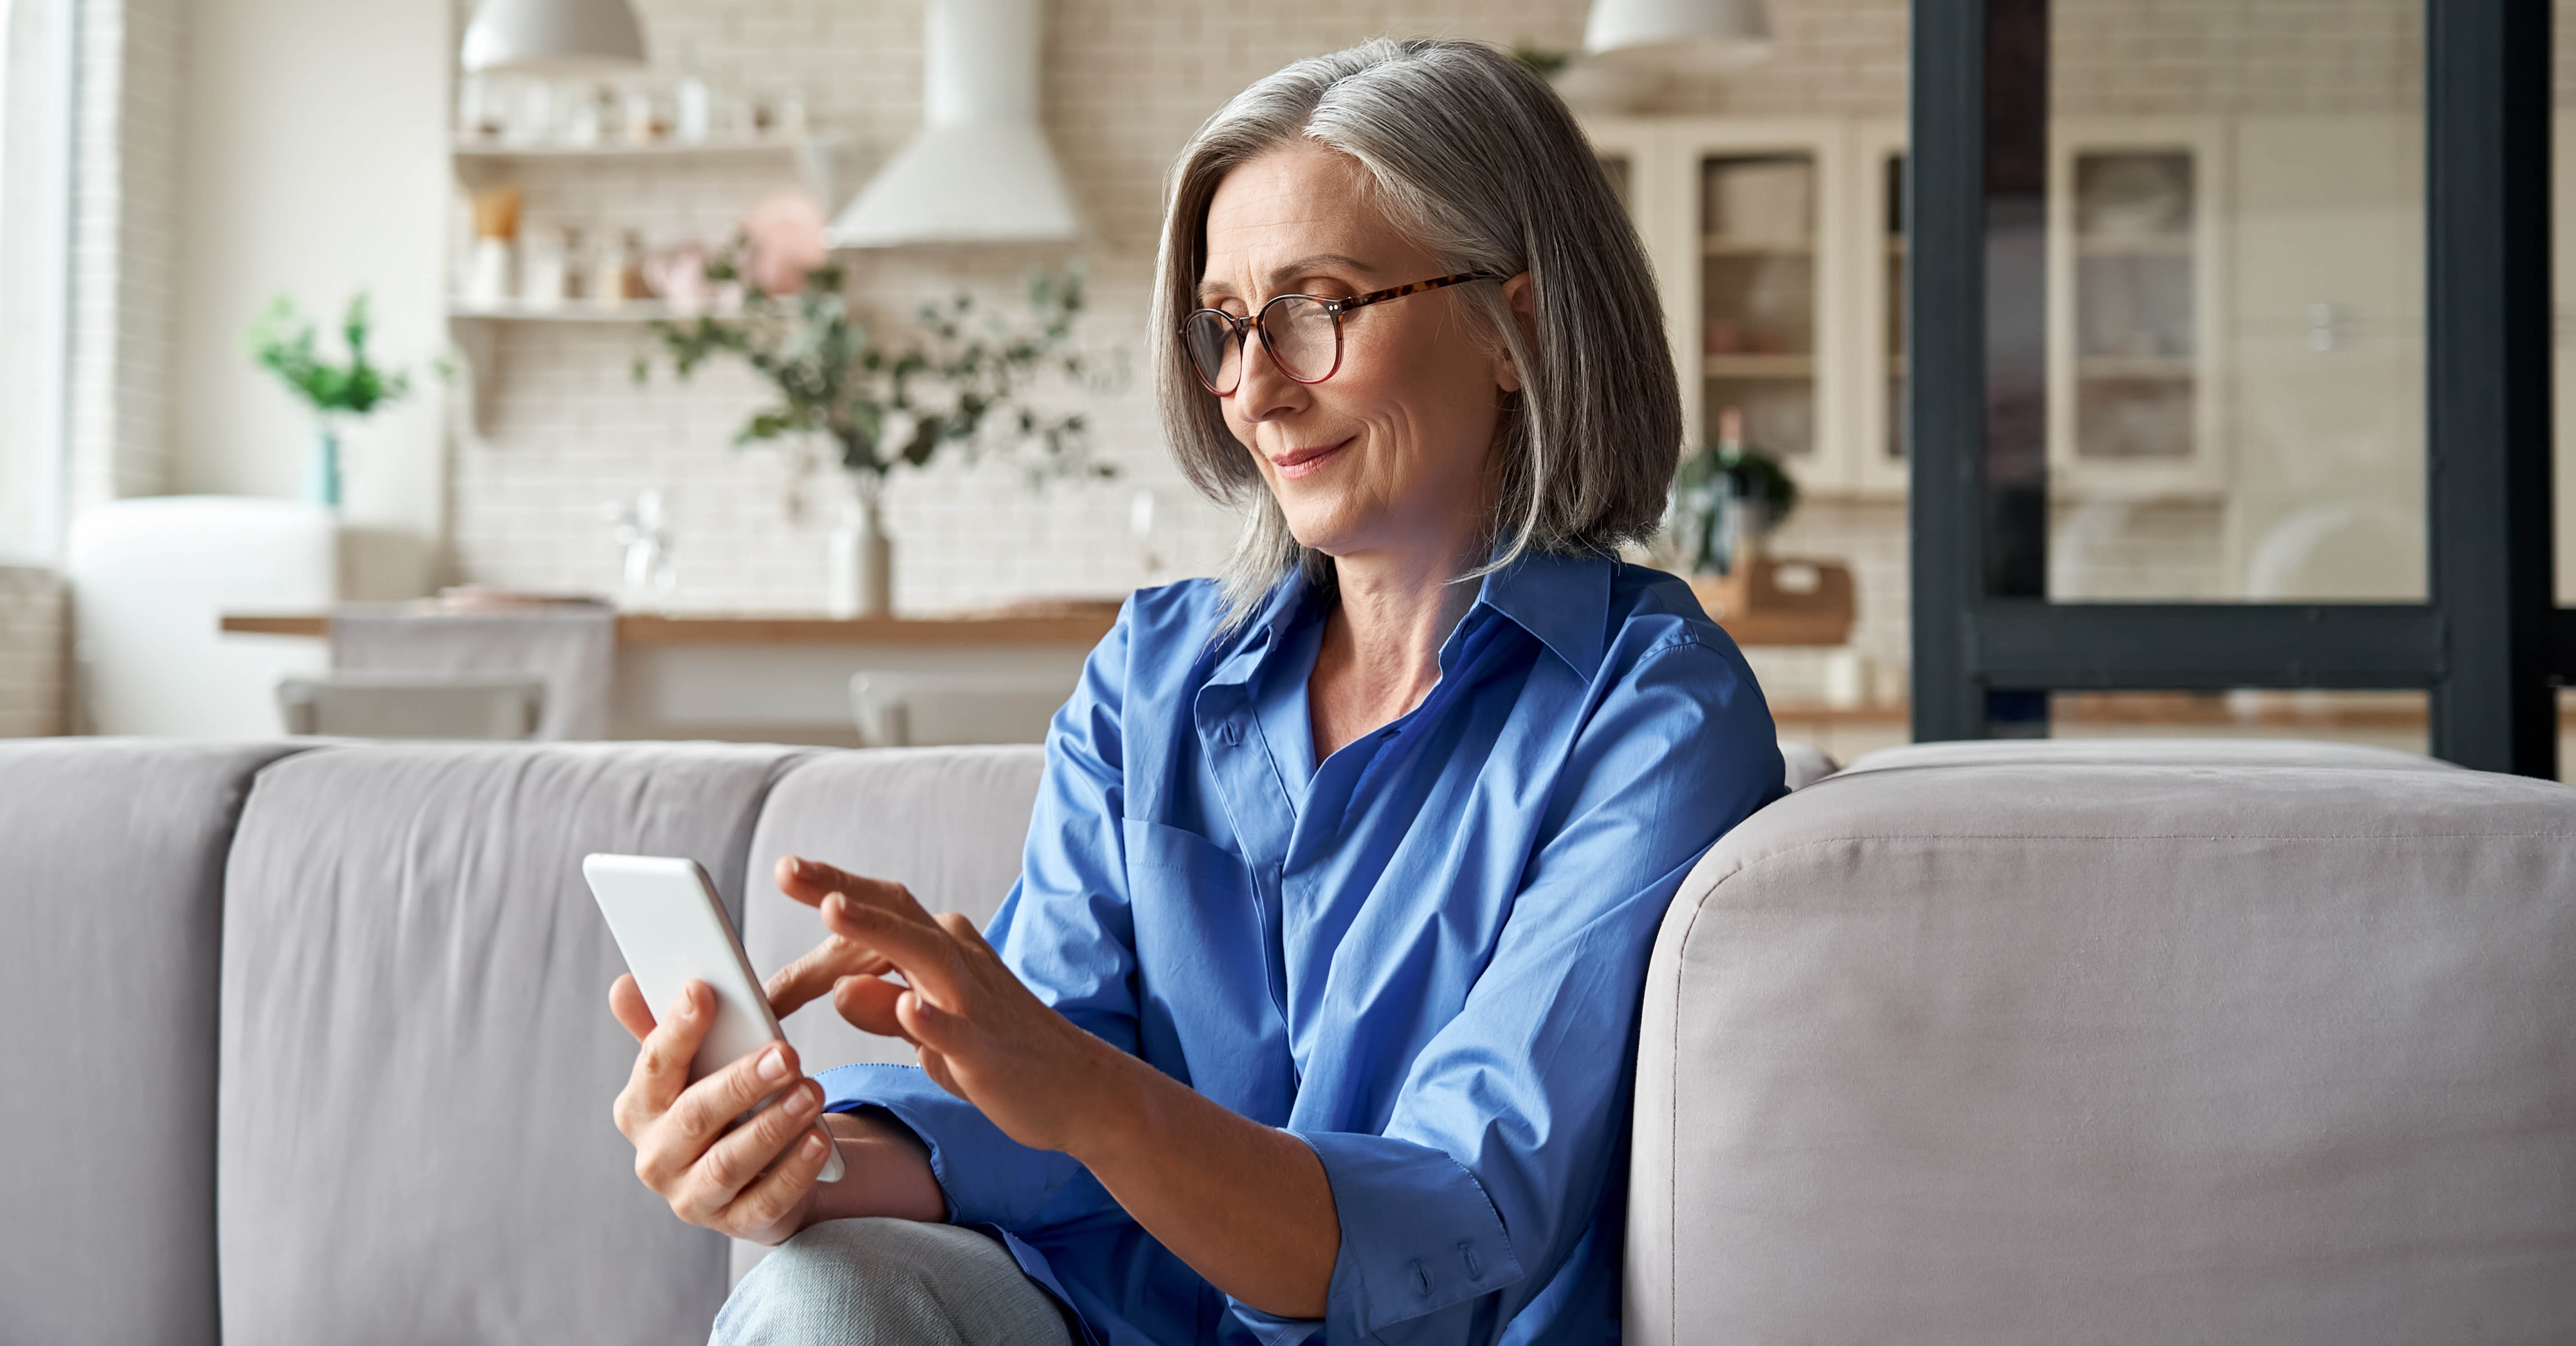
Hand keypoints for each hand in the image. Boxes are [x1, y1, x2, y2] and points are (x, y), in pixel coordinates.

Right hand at [608, 976, 836, 1245]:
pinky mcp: (736, 1224)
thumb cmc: (720, 1107)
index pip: (654, 1066)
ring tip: (811, 1092)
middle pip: (695, 1117)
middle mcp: (657, 1158)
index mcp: (640, 1109)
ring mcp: (692, 1197)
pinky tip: (819, 1141)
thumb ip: (665, 1027)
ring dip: (772, 1126)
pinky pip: (765, 1201)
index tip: (703, 990)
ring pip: (728, 1163)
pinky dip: (793, 1171)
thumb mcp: (694, 1068)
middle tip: (786, 1053)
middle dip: (741, 1082)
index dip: (677, 1029)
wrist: (752, 1175)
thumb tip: (624, 986)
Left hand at [773, 856, 1118, 1154]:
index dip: (828, 899)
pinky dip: (931, 1018)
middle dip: (841, 888)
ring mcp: (976, 1003)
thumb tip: (838, 988)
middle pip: (897, 914)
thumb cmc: (999, 1055)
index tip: (786, 873)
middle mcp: (959, 962)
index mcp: (943, 949)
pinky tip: (905, 1007)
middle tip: (788, 868)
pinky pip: (957, 1031)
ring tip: (832, 909)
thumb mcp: (928, 1030)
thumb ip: (883, 1008)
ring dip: (879, 930)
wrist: (1080, 1090)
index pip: (879, 917)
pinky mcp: (989, 1050)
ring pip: (924, 955)